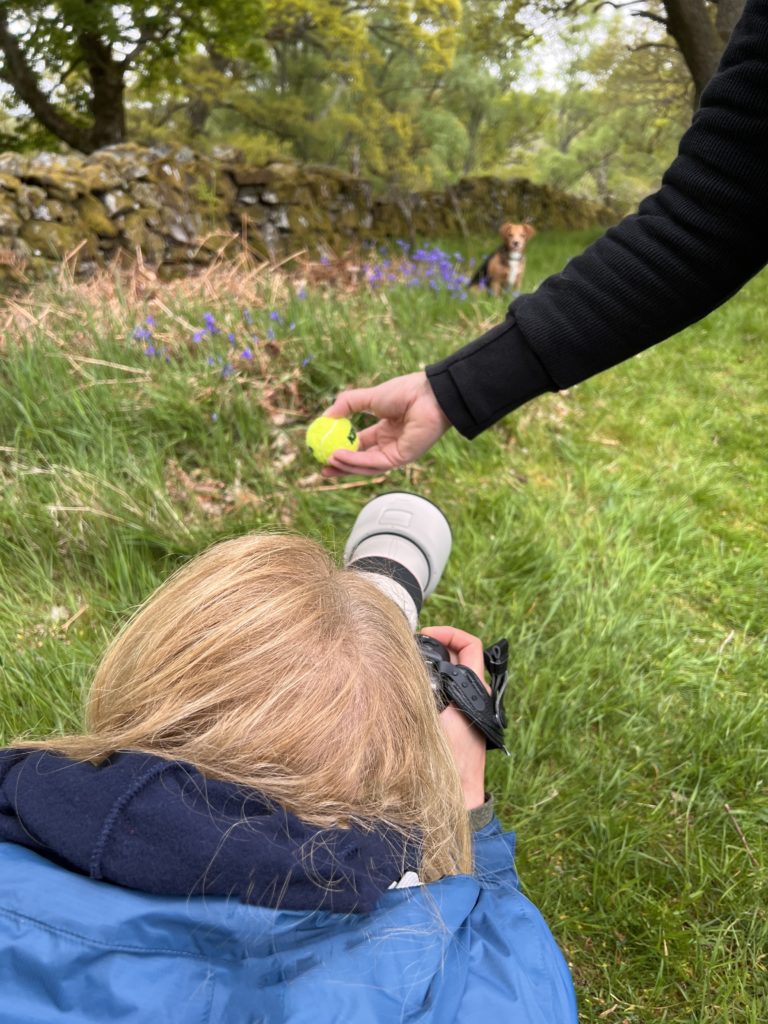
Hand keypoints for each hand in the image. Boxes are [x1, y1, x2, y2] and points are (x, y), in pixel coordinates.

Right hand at [320, 371, 450, 476]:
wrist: (428, 394)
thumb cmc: (405, 392)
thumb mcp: (369, 396)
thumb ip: (347, 405)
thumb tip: (325, 416)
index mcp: (385, 430)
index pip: (360, 446)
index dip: (342, 450)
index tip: (324, 451)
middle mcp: (390, 444)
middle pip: (362, 461)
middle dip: (342, 466)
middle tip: (323, 467)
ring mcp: (396, 453)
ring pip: (367, 465)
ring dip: (346, 465)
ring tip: (328, 460)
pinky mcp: (401, 458)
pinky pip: (374, 463)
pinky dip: (355, 461)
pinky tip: (339, 455)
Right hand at [419, 625, 487, 810]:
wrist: (459, 797)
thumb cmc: (450, 760)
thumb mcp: (433, 719)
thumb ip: (424, 690)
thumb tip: (405, 667)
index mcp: (474, 690)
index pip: (471, 645)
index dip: (450, 632)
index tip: (427, 634)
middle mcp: (475, 696)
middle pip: (458, 657)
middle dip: (435, 647)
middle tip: (411, 648)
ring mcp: (467, 709)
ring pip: (450, 675)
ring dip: (431, 666)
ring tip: (406, 666)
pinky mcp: (458, 723)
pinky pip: (445, 693)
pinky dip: (429, 686)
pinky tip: (409, 692)